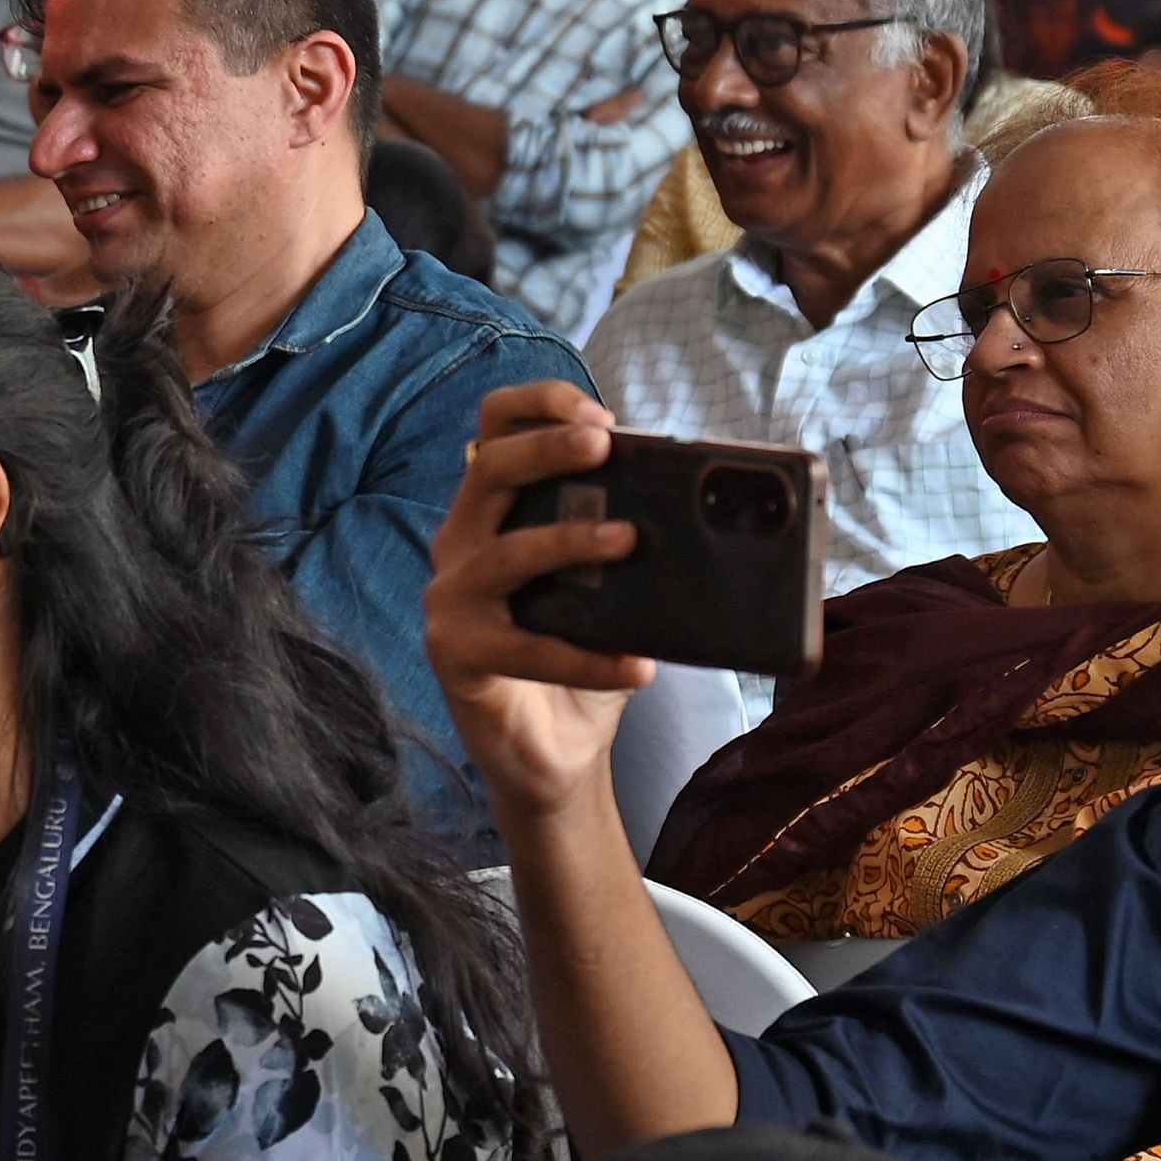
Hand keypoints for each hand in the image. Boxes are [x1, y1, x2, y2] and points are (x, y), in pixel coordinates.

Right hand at [421, 383, 649, 828]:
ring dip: (567, 540)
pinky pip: (523, 647)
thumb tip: (709, 506)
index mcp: (493, 514)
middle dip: (547, 449)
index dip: (538, 405)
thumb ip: (628, 542)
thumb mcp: (611, 589)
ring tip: (630, 541)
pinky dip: (584, 657)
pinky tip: (637, 668)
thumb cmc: (582, 660)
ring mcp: (450, 600)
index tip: (603, 415)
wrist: (555, 755)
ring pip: (501, 553)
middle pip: (487, 469)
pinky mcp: (454, 654)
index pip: (493, 429)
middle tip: (606, 445)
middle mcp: (460, 545)